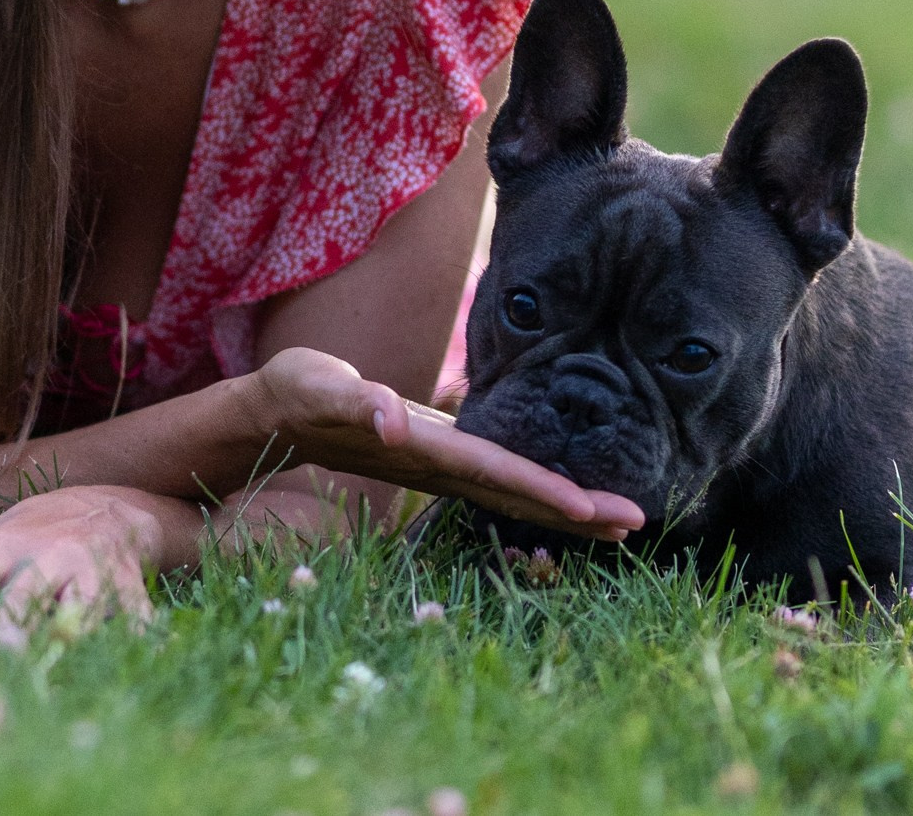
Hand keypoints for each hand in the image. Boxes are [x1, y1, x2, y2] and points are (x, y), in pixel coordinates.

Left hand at [0, 486, 160, 642]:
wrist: (109, 505)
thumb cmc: (40, 528)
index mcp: (9, 542)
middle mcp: (50, 554)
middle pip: (25, 594)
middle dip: (11, 623)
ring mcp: (90, 570)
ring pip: (79, 609)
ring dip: (70, 637)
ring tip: (55, 667)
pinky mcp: (127, 585)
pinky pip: (134, 615)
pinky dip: (141, 635)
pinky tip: (151, 651)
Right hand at [245, 347, 643, 540]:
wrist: (275, 415)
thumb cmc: (297, 394)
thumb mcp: (319, 389)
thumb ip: (355, 403)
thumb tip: (391, 422)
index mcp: (423, 450)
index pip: (494, 473)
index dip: (542, 491)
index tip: (590, 509)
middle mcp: (438, 465)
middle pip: (516, 493)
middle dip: (575, 510)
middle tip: (637, 522)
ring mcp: (439, 467)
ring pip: (513, 494)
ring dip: (566, 508)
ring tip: (621, 523)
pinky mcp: (437, 459)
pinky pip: (498, 482)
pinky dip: (537, 492)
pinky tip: (567, 501)